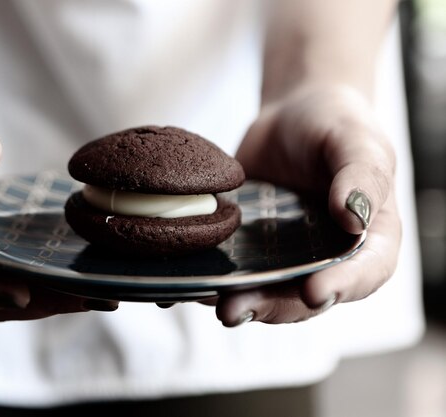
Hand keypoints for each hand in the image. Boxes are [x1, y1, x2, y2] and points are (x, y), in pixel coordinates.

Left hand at [215, 84, 398, 324]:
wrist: (291, 116)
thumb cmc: (336, 124)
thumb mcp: (357, 139)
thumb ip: (362, 175)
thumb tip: (354, 218)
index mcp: (369, 239)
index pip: (365, 273)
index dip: (343, 287)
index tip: (314, 291)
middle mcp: (328, 259)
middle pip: (306, 298)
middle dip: (272, 307)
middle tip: (236, 310)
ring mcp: (286, 258)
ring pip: (266, 291)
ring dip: (239, 301)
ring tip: (211, 301)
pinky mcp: (251, 249)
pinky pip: (233, 271)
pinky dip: (210, 279)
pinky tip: (184, 282)